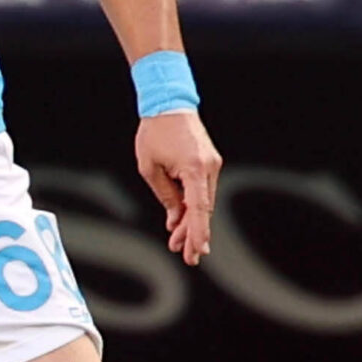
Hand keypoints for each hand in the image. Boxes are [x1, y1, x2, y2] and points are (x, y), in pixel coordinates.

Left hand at [136, 110, 221, 266]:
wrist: (169, 102)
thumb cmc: (154, 132)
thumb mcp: (149, 168)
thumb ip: (165, 196)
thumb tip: (175, 220)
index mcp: (193, 168)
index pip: (199, 207)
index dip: (198, 232)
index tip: (198, 251)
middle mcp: (208, 168)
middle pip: (203, 209)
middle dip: (194, 234)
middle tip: (189, 259)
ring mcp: (212, 165)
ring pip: (204, 202)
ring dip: (192, 222)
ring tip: (178, 245)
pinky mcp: (209, 162)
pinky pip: (202, 190)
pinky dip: (193, 206)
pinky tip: (181, 222)